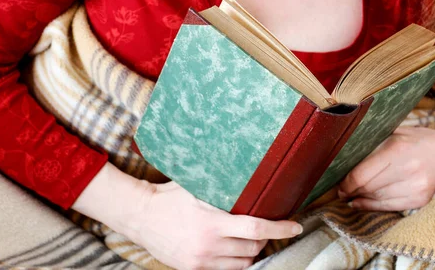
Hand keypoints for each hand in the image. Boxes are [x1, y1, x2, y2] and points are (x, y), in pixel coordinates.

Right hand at [73, 163, 301, 269]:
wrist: (140, 216)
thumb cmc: (169, 196)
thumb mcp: (197, 187)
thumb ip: (222, 188)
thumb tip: (250, 175)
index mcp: (212, 222)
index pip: (255, 228)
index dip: (280, 229)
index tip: (295, 227)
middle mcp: (208, 245)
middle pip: (253, 247)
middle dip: (265, 237)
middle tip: (268, 226)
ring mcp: (201, 260)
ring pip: (242, 262)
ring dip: (251, 251)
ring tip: (250, 238)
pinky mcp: (193, 269)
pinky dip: (236, 261)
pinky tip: (234, 249)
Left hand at [338, 126, 434, 211]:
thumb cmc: (424, 140)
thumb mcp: (398, 132)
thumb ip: (374, 141)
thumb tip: (345, 151)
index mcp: (398, 149)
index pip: (361, 174)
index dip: (345, 182)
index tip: (337, 182)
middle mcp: (407, 170)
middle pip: (367, 188)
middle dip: (349, 191)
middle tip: (340, 190)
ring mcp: (416, 188)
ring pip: (376, 199)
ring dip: (359, 199)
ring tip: (349, 196)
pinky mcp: (420, 201)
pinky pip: (388, 207)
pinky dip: (371, 206)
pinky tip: (361, 202)